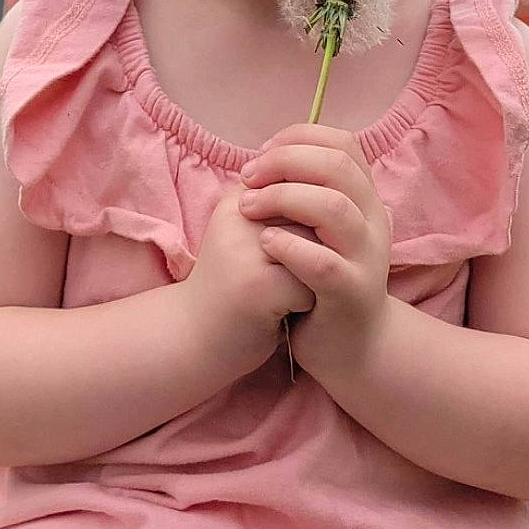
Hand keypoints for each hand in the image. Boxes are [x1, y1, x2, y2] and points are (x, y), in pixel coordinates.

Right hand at [180, 183, 316, 377]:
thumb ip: (282, 208)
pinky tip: (278, 313)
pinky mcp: (257, 286)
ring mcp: (246, 250)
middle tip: (282, 279)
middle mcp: (240, 216)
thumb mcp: (248, 237)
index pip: (306, 193)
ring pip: (320, 251)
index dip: (309, 232)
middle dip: (315, 255)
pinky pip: (312, 286)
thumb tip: (336, 187)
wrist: (193, 340)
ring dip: (312, 279)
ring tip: (280, 293)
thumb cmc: (233, 287)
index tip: (280, 257)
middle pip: (317, 220)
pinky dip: (304, 306)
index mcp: (239, 199)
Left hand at [236, 124, 392, 374]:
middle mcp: (374, 222)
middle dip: (285, 162)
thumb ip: (303, 196)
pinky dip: (290, 247)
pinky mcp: (352, 294)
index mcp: (364, 200)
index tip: (260, 154)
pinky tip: (265, 244)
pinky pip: (324, 263)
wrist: (351, 348)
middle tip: (247, 177)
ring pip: (334, 208)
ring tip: (248, 208)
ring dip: (284, 199)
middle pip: (338, 166)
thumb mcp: (318, 232)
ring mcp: (366, 258)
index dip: (298, 139)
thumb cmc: (322, 283)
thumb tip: (263, 158)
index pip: (343, 145)